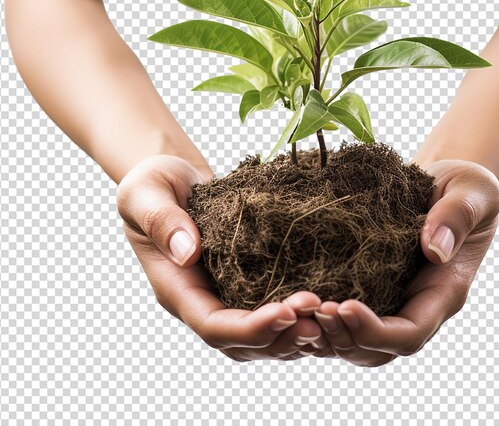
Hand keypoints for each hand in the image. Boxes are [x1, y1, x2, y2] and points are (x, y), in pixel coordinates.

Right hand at [116, 154, 328, 361]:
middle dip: (281, 336)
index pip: (213, 326)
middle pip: (242, 342)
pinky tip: (326, 302)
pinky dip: (296, 314)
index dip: (250, 328)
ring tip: (329, 317)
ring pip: (259, 336)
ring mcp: (224, 294)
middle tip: (320, 319)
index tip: (287, 312)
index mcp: (176, 288)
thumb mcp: (145, 193)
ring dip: (294, 332)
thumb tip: (189, 253)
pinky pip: (270, 309)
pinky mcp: (244, 282)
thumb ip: (161, 220)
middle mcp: (201, 300)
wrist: (173, 180)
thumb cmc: (153, 183)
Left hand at [311, 159, 498, 366]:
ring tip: (296, 309)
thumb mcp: (473, 192)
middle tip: (312, 310)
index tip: (345, 305)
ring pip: (355, 341)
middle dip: (342, 338)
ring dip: (324, 334)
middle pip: (377, 351)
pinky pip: (344, 315)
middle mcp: (415, 305)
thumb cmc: (465, 187)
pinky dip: (319, 315)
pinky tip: (293, 297)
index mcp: (443, 291)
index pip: (410, 333)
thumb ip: (458, 217)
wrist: (446, 183)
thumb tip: (435, 250)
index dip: (375, 330)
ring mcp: (391, 299)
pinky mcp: (371, 286)